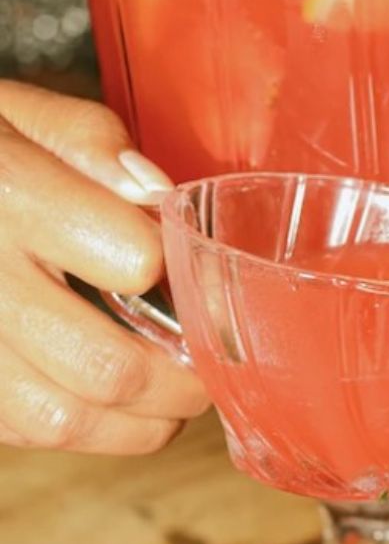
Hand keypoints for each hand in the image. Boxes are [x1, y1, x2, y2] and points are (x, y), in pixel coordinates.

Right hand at [0, 81, 208, 453]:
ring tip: (173, 387)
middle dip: (183, 376)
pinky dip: (89, 427)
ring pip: (67, 420)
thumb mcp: (17, 113)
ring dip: (143, 417)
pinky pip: (29, 431)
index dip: (186, 274)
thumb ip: (92, 143)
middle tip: (213, 359)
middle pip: (108, 367)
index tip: (211, 277)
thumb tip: (158, 196)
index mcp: (4, 193)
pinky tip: (110, 395)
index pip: (134, 259)